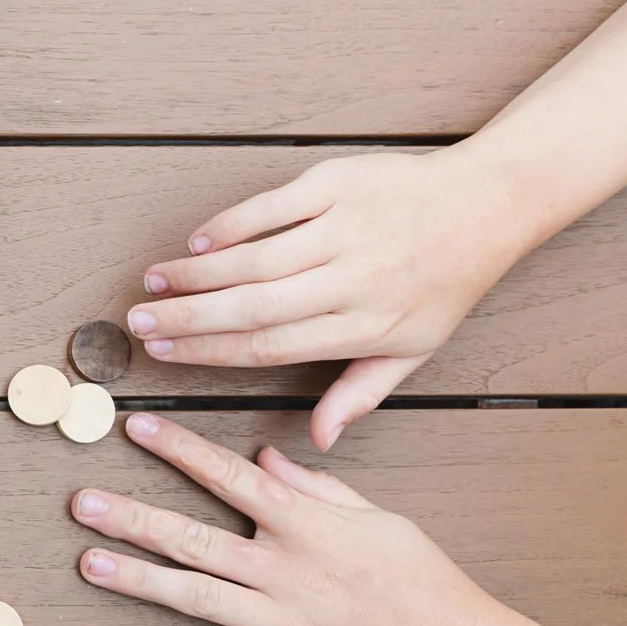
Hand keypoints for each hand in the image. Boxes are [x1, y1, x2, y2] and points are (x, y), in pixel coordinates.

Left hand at [70, 413, 554, 625]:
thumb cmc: (427, 583)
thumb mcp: (379, 520)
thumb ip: (318, 489)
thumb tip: (266, 460)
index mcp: (308, 526)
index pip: (229, 477)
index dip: (178, 450)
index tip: (135, 427)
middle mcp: (287, 571)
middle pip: (194, 538)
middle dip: (132, 518)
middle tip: (81, 502)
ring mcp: (283, 625)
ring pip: (194, 596)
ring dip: (137, 578)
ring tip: (89, 561)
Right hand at [123, 147, 536, 448]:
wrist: (488, 204)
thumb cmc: (447, 281)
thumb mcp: (414, 349)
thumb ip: (360, 392)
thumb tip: (319, 440)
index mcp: (366, 326)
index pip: (272, 346)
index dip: (211, 353)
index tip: (166, 355)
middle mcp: (353, 281)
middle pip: (253, 306)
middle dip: (187, 319)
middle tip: (138, 325)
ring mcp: (344, 229)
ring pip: (256, 258)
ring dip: (197, 273)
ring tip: (155, 284)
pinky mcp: (337, 185)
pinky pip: (271, 208)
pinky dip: (230, 225)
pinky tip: (199, 241)